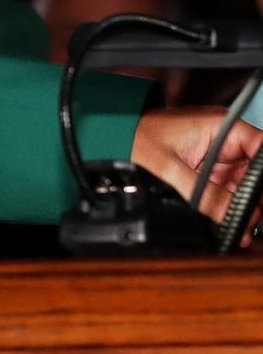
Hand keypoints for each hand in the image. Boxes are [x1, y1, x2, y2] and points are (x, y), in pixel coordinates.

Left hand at [132, 104, 261, 223]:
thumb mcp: (169, 170)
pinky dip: (224, 203)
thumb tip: (229, 214)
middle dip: (252, 196)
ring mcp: (212, 153)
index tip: (259, 199)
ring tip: (240, 227)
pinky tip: (226, 220)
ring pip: (238, 182)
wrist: (106, 140)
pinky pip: (220, 186)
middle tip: (250, 220)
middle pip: (252, 170)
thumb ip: (203, 193)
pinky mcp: (200, 167)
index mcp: (220, 127)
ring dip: (239, 204)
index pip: (260, 147)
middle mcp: (221, 138)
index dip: (262, 176)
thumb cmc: (132, 139)